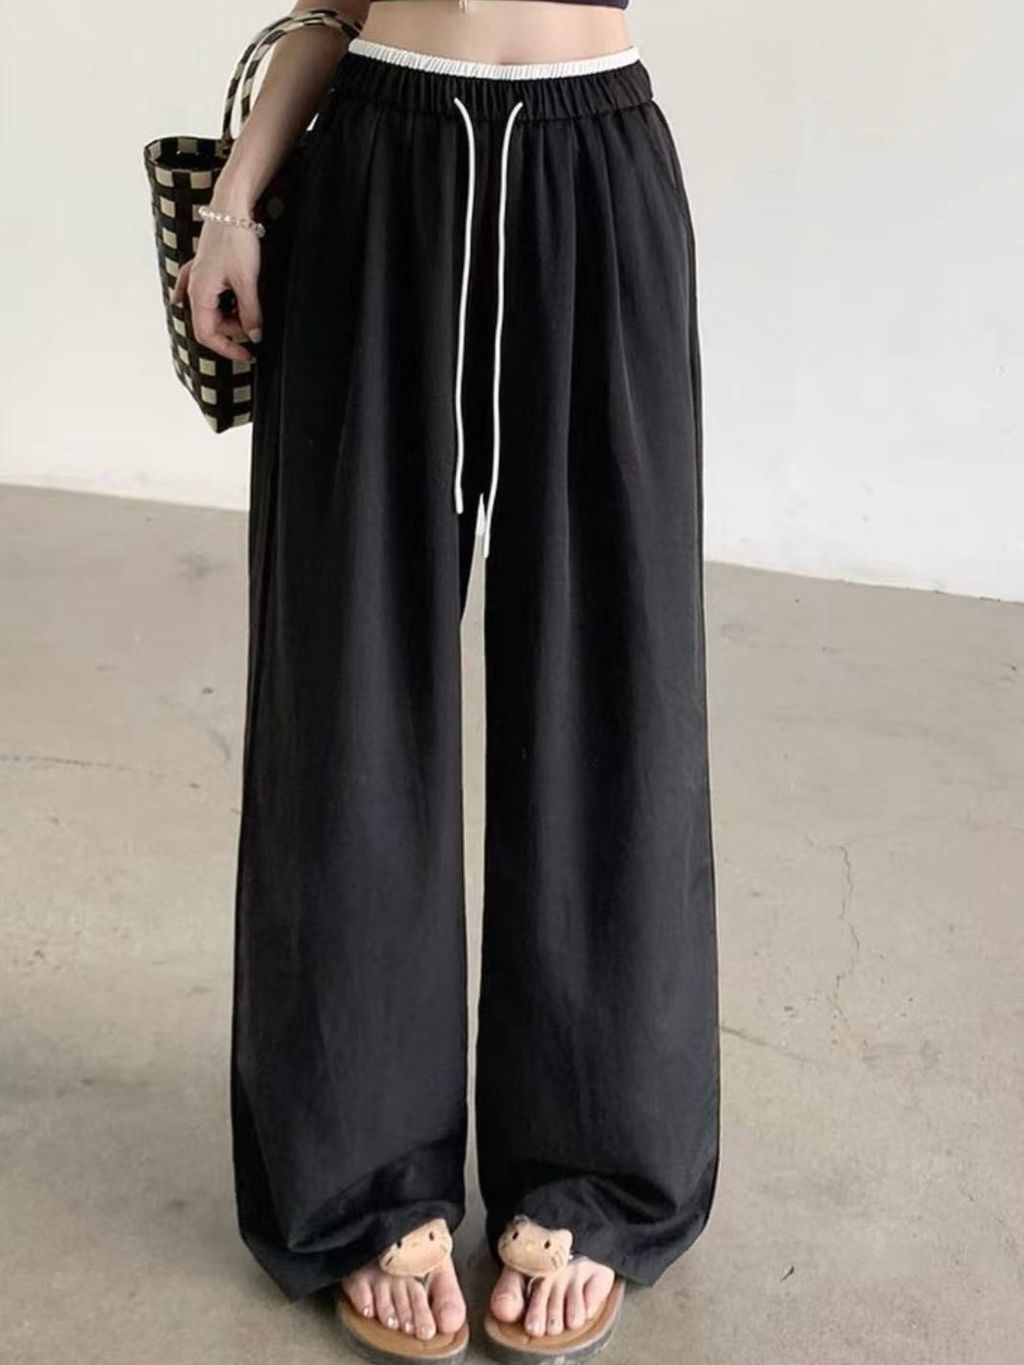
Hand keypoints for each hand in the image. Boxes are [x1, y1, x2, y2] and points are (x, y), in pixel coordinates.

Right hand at [171, 216, 262, 363]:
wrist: (231, 206)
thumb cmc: (236, 240)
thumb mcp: (247, 281)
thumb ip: (250, 312)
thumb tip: (254, 336)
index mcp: (200, 293)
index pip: (208, 335)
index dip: (228, 349)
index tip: (249, 355)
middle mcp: (194, 287)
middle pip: (212, 323)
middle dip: (234, 329)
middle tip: (257, 324)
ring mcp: (197, 277)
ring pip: (212, 309)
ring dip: (230, 315)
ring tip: (250, 307)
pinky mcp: (205, 267)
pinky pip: (202, 290)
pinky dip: (210, 301)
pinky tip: (185, 301)